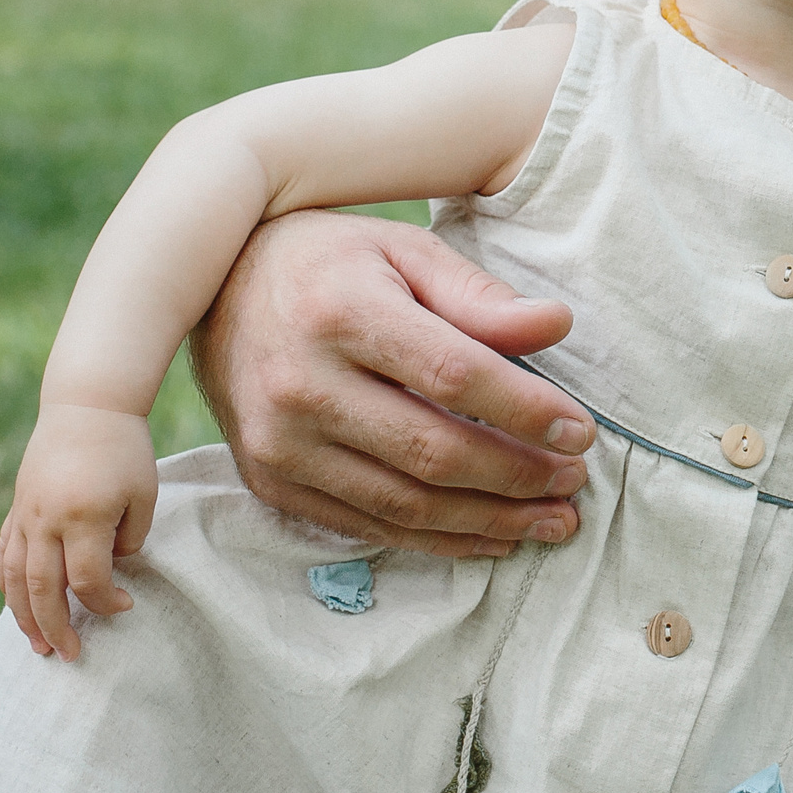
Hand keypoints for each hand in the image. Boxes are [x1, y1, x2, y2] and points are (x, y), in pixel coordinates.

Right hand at [0, 404, 157, 660]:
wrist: (87, 407)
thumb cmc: (126, 450)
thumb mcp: (144, 493)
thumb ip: (129, 538)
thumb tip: (110, 570)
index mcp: (84, 517)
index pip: (88, 579)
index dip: (106, 601)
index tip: (126, 605)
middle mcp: (46, 521)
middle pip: (43, 589)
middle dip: (57, 627)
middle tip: (70, 655)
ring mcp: (25, 516)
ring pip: (14, 579)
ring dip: (24, 617)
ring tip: (38, 646)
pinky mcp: (17, 509)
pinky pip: (5, 556)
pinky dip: (9, 586)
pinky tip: (18, 607)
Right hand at [188, 210, 594, 557]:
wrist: (211, 289)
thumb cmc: (330, 262)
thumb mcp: (404, 251)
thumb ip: (478, 295)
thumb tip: (557, 325)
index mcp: (342, 315)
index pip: (454, 375)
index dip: (526, 410)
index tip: (581, 430)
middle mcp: (301, 386)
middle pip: (432, 451)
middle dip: (517, 476)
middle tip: (575, 482)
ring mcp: (278, 444)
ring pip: (403, 505)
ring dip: (488, 521)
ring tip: (552, 521)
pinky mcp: (269, 483)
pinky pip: (365, 526)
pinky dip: (436, 540)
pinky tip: (490, 537)